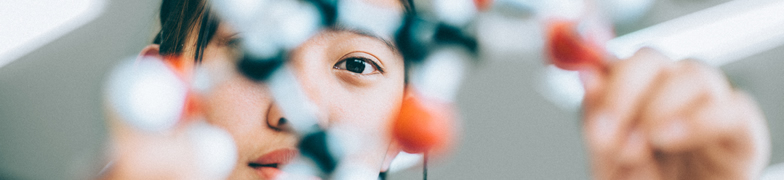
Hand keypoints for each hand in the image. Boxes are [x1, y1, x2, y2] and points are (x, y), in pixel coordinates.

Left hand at [581, 48, 769, 179]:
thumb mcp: (610, 164)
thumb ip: (599, 125)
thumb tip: (588, 77)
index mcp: (636, 94)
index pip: (618, 63)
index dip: (604, 84)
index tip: (595, 122)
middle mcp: (672, 91)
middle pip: (651, 59)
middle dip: (625, 91)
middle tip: (610, 135)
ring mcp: (709, 106)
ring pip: (694, 75)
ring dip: (660, 107)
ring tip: (641, 146)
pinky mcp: (742, 132)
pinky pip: (734, 109)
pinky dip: (700, 121)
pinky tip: (669, 139)